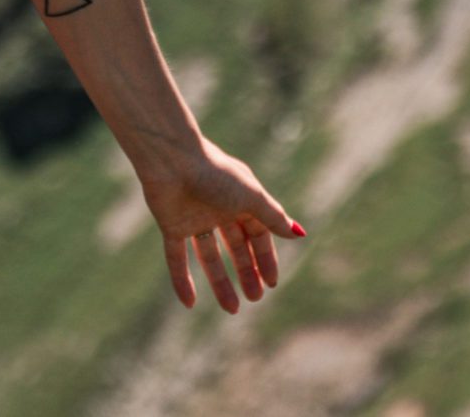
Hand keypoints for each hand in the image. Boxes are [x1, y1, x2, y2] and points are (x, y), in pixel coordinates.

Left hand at [137, 132, 305, 312]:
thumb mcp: (251, 197)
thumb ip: (273, 216)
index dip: (265, 258)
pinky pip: (177, 258)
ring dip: (220, 282)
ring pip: (210, 257)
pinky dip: (182, 280)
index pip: (258, 234)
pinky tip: (189, 304)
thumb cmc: (215, 174)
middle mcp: (218, 209)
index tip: (271, 283)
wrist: (172, 161)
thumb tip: (298, 233)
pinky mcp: (171, 226)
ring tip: (233, 309)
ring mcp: (194, 218)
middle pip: (236, 246)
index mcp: (240, 199)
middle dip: (246, 271)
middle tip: (255, 298)